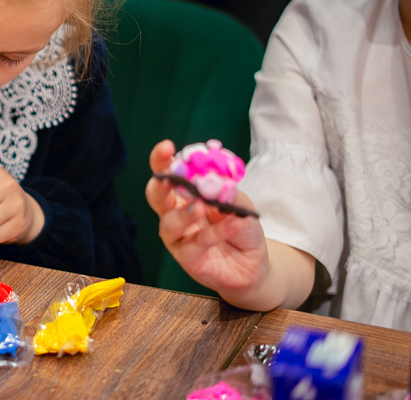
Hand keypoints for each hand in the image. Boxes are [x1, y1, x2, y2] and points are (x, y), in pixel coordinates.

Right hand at [145, 140, 268, 294]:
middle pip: (156, 196)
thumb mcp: (240, 202)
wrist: (253, 263)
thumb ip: (226, 190)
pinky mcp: (189, 259)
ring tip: (201, 206)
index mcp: (183, 195)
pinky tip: (234, 222)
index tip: (167, 147)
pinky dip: (217, 231)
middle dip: (159, 183)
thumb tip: (213, 178)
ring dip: (184, 213)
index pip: (166, 173)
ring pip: (169, 223)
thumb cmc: (240, 227)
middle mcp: (174, 215)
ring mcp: (179, 238)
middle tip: (168, 176)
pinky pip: (198, 243)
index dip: (162, 160)